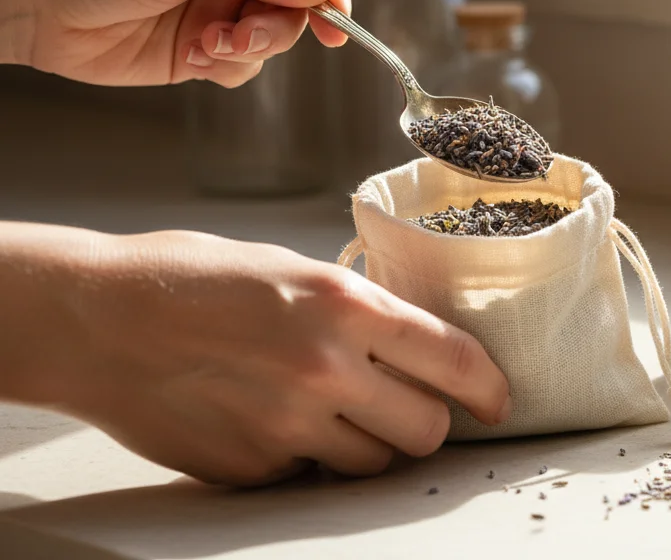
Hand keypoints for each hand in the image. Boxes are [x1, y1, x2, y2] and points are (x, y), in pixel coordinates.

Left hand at [0, 0, 349, 87]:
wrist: (33, 4)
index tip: (336, 16)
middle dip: (276, 24)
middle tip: (244, 36)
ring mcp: (220, 4)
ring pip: (274, 35)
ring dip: (247, 46)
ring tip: (207, 45)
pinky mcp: (205, 45)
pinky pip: (246, 64)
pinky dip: (228, 66)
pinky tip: (194, 57)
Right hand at [0, 223, 510, 485]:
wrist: (98, 320)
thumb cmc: (192, 278)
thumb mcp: (291, 269)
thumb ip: (355, 309)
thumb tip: (410, 342)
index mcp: (344, 305)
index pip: (455, 360)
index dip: (489, 387)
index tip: (497, 401)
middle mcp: (325, 369)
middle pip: (426, 430)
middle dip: (428, 422)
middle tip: (409, 406)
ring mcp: (287, 427)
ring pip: (375, 464)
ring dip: (371, 443)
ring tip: (335, 410)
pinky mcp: (251, 468)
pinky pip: (311, 475)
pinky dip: (308, 456)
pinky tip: (274, 417)